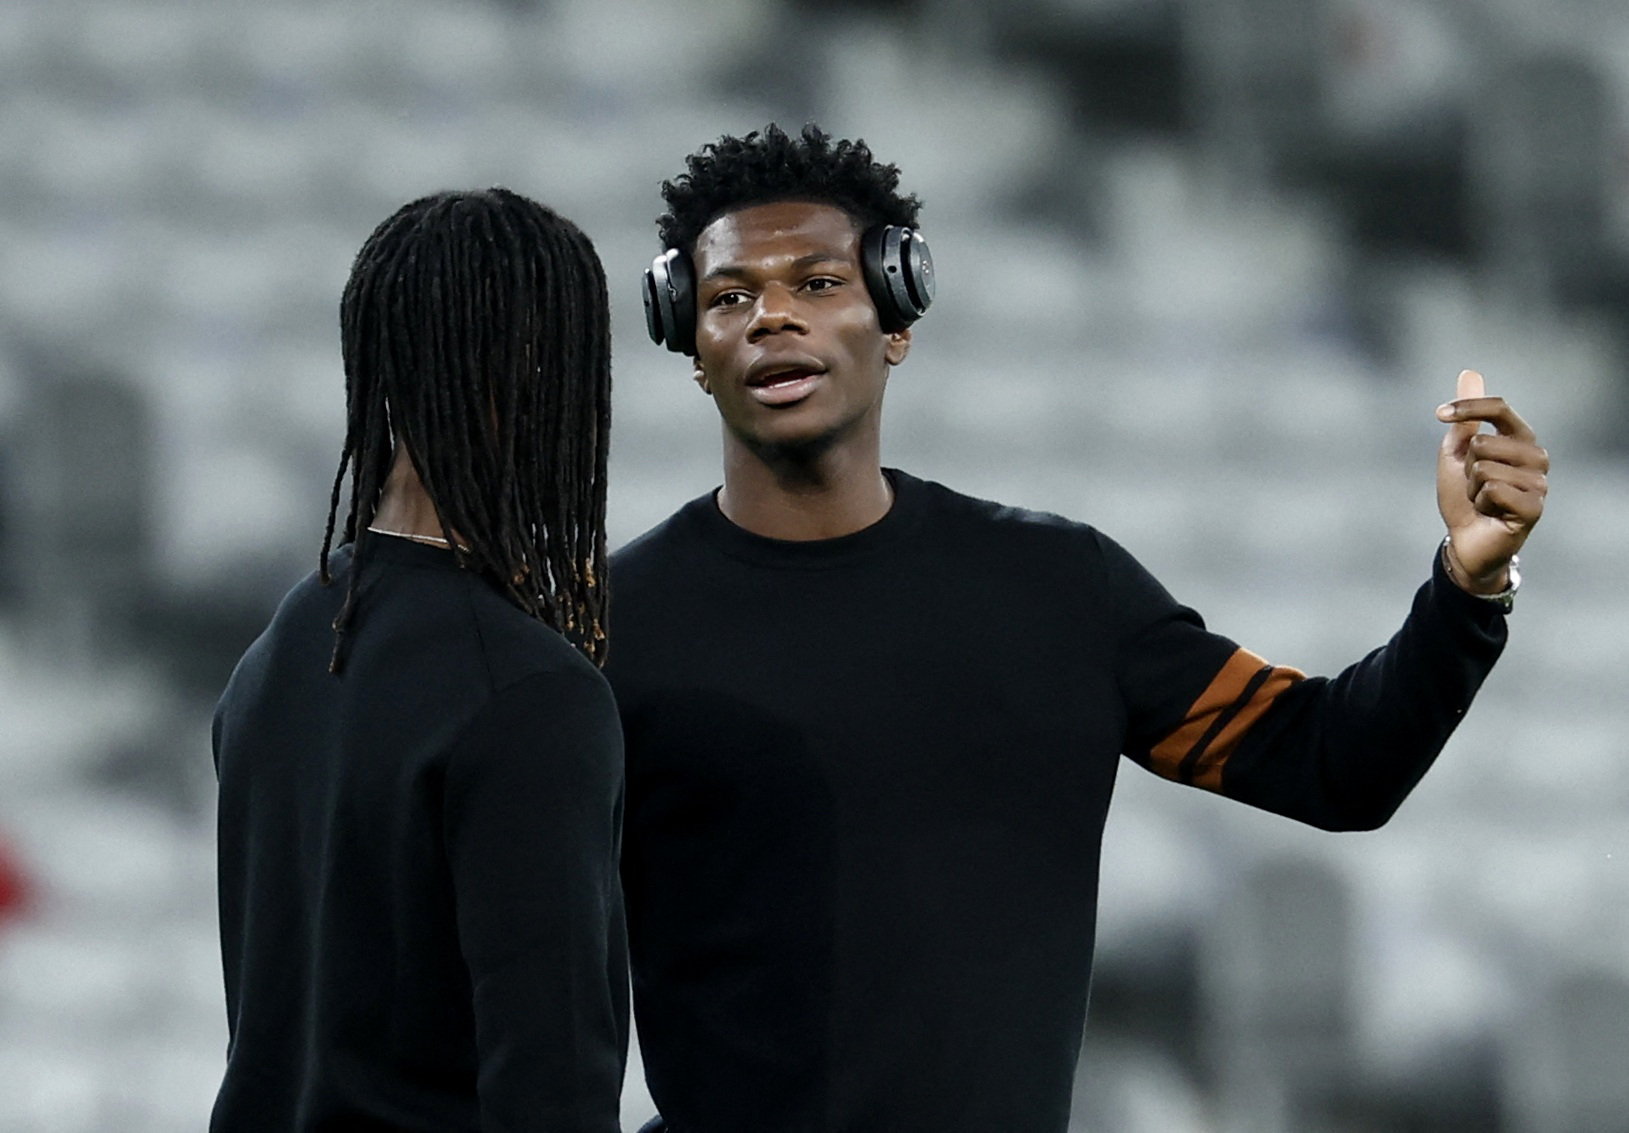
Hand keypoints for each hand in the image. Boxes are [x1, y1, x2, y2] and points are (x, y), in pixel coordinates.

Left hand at [1435, 370, 1547, 592]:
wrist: (1464, 539)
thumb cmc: (1463, 496)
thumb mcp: (1457, 452)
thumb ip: (1466, 417)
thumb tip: (1471, 373)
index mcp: (1521, 439)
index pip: (1500, 408)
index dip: (1467, 408)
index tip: (1439, 414)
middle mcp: (1537, 457)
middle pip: (1483, 442)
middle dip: (1465, 467)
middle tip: (1473, 486)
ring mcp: (1539, 483)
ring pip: (1484, 467)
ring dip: (1471, 488)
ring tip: (1482, 500)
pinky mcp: (1534, 507)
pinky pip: (1493, 489)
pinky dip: (1480, 502)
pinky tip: (1490, 513)